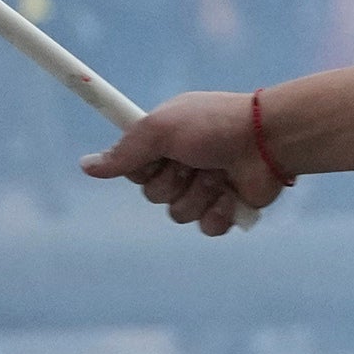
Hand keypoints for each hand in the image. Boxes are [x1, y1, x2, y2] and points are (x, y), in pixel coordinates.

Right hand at [83, 89, 280, 236]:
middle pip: (152, 195)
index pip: (134, 169)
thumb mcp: (160, 129)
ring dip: (198, 194)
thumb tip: (85, 167)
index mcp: (165, 142)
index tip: (157, 156)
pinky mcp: (225, 209)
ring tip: (218, 174)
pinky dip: (218, 212)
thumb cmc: (215, 125)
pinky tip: (231, 193)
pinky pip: (205, 228)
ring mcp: (204, 188)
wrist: (268, 140)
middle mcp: (181, 165)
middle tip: (195, 161)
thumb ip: (124, 152)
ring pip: (178, 214)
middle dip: (173, 181)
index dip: (142, 168)